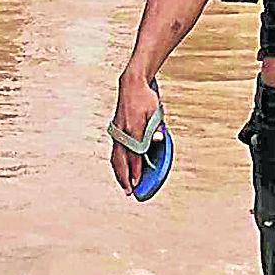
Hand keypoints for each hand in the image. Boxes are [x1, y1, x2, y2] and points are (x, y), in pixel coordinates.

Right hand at [111, 68, 161, 193]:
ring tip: (124, 185)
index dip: (135, 169)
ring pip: (115, 157)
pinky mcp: (116, 131)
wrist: (131, 84)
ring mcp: (118, 132)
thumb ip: (156, 127)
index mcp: (134, 127)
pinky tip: (120, 170)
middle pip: (121, 160)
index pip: (134, 154)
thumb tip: (159, 140)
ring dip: (119, 172)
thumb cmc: (145, 97)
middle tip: (129, 191)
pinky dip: (117, 163)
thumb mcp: (155, 111)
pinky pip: (115, 151)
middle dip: (124, 177)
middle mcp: (123, 132)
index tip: (136, 182)